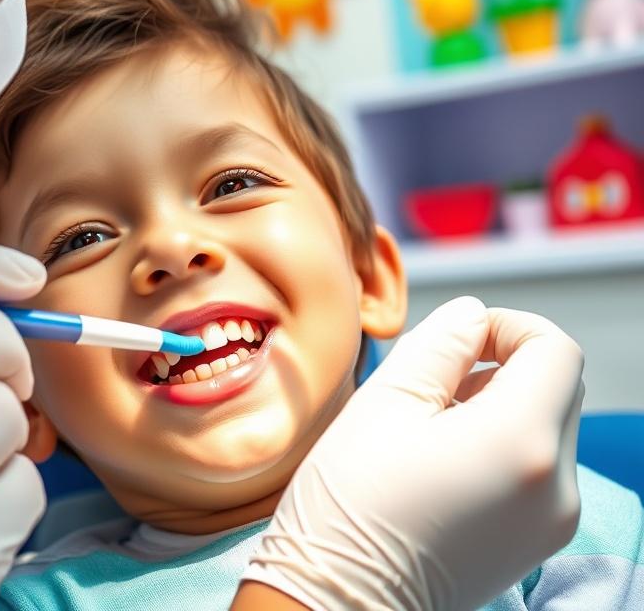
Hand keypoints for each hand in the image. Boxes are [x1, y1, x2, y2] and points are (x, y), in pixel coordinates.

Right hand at [237, 297, 584, 610]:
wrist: (339, 602)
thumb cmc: (349, 506)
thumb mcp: (383, 402)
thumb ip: (438, 344)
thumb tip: (471, 316)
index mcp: (519, 442)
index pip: (556, 350)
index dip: (507, 326)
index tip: (456, 340)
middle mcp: (555, 485)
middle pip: (558, 385)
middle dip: (502, 364)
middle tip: (434, 381)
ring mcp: (552, 521)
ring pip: (548, 424)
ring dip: (501, 403)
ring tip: (431, 425)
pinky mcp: (537, 542)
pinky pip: (539, 467)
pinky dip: (503, 444)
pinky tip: (443, 460)